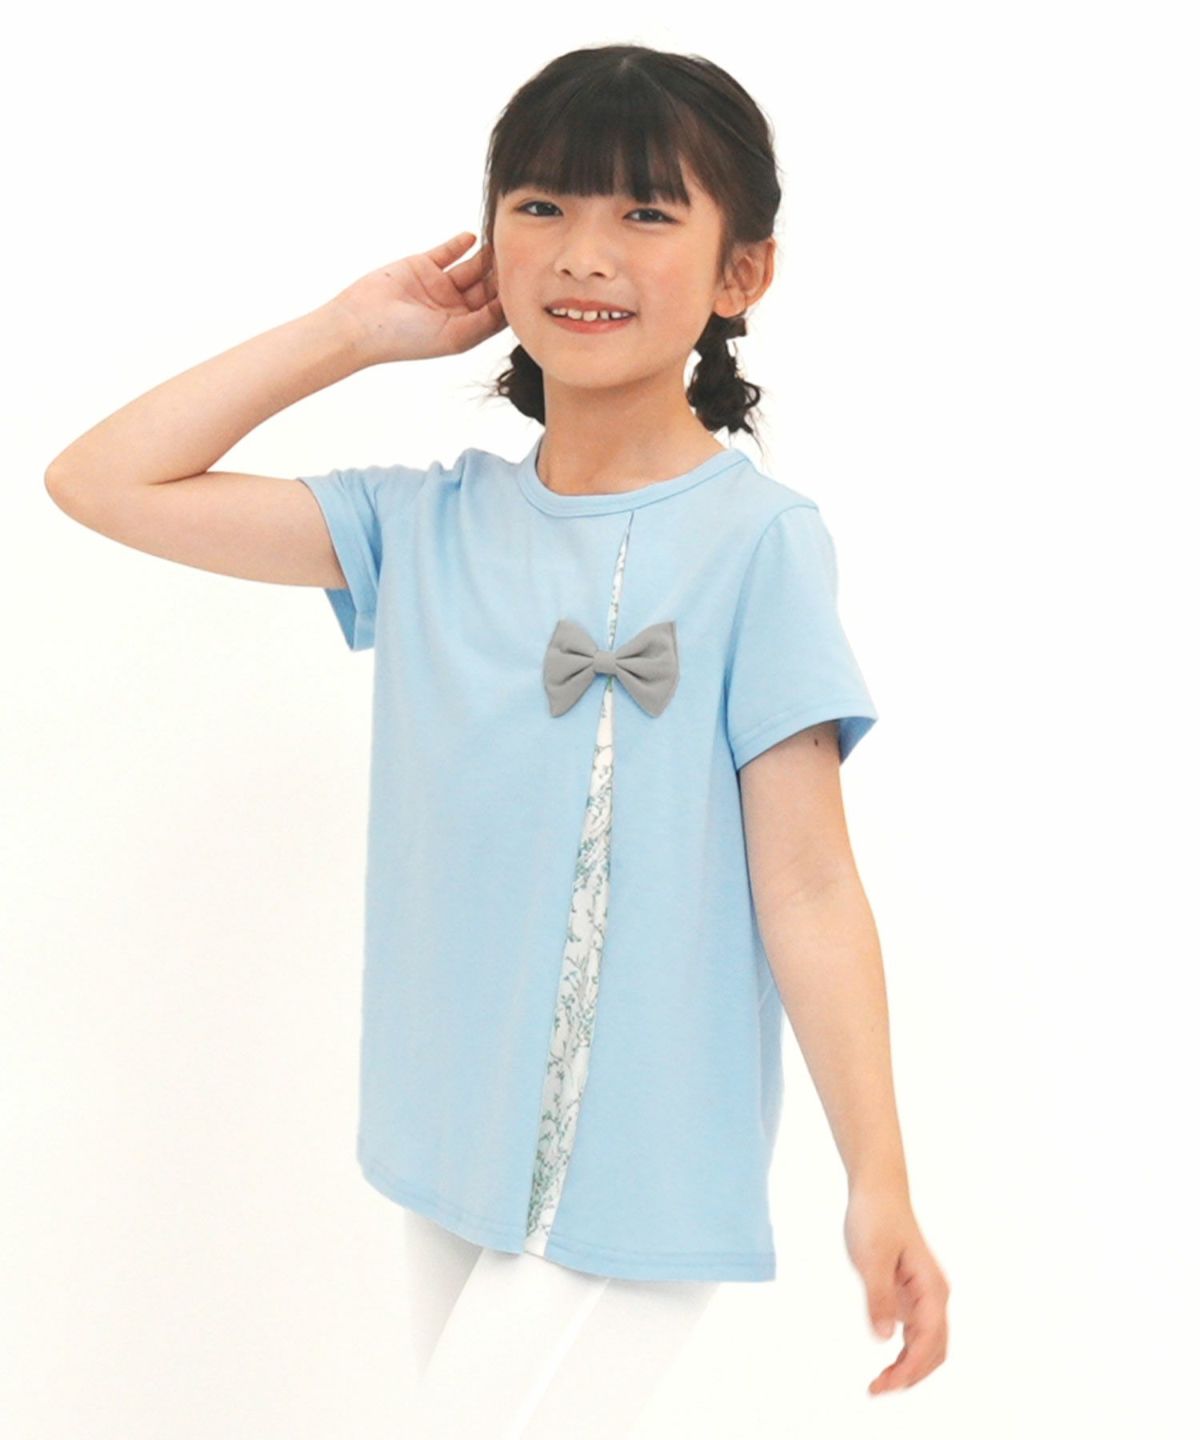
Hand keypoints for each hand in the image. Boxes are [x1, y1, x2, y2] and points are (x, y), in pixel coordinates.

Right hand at [324, 230, 507, 365]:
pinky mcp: (423, 266)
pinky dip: (461, 244)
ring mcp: (440, 287)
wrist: (362, 323)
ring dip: (487, 258)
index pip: (496, 313)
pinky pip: (448, 252)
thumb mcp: (453, 337)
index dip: (513, 300)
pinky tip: (475, 237)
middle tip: (523, 259)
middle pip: (488, 289)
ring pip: (471, 268)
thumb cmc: (406, 339)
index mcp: (464, 330)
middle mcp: (455, 309)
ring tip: (503, 244)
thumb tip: (511, 309)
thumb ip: (483, 323)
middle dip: (503, 276)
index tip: (530, 286)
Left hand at [844, 1183, 949, 1394]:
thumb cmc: (876, 1217)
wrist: (878, 1190)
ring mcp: (925, 1296)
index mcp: (932, 1288)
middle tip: (876, 1389)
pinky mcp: (912, 1294)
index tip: (882, 1385)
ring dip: (909, 1368)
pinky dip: (906, 1354)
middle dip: (910, 1376)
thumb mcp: (871, 1257)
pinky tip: (888, 1364)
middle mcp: (935, 1296)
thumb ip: (879, 1297)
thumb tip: (885, 1338)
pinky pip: (916, 1333)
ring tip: (880, 1384)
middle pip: (934, 1351)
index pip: (927, 1342)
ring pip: (927, 1345)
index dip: (908, 1369)